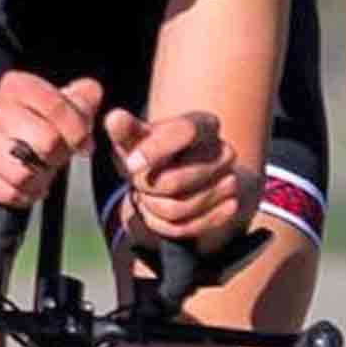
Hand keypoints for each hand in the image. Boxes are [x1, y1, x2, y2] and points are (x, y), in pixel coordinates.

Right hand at [0, 74, 101, 210]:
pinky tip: (23, 188)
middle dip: (58, 158)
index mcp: (16, 85)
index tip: (83, 145)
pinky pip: (6, 191)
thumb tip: (91, 93)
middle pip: (45, 141)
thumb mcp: (64, 112)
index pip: (56, 105)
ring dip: (39, 181)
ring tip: (39, 176)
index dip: (77, 130)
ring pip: (24, 172)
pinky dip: (22, 196)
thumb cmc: (36, 131)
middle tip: (56, 161)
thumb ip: (83, 100)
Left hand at [101, 106, 257, 248]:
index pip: (184, 132)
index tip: (131, 164)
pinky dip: (162, 225)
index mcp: (203, 124)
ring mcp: (230, 182)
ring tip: (149, 195)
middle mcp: (224, 151)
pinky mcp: (228, 209)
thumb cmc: (150, 153)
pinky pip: (185, 227)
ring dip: (151, 207)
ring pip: (177, 209)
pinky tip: (159, 212)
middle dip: (145, 187)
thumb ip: (125, 131)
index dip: (154, 151)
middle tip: (138, 181)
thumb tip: (114, 118)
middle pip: (174, 182)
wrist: (175, 178)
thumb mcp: (135, 139)